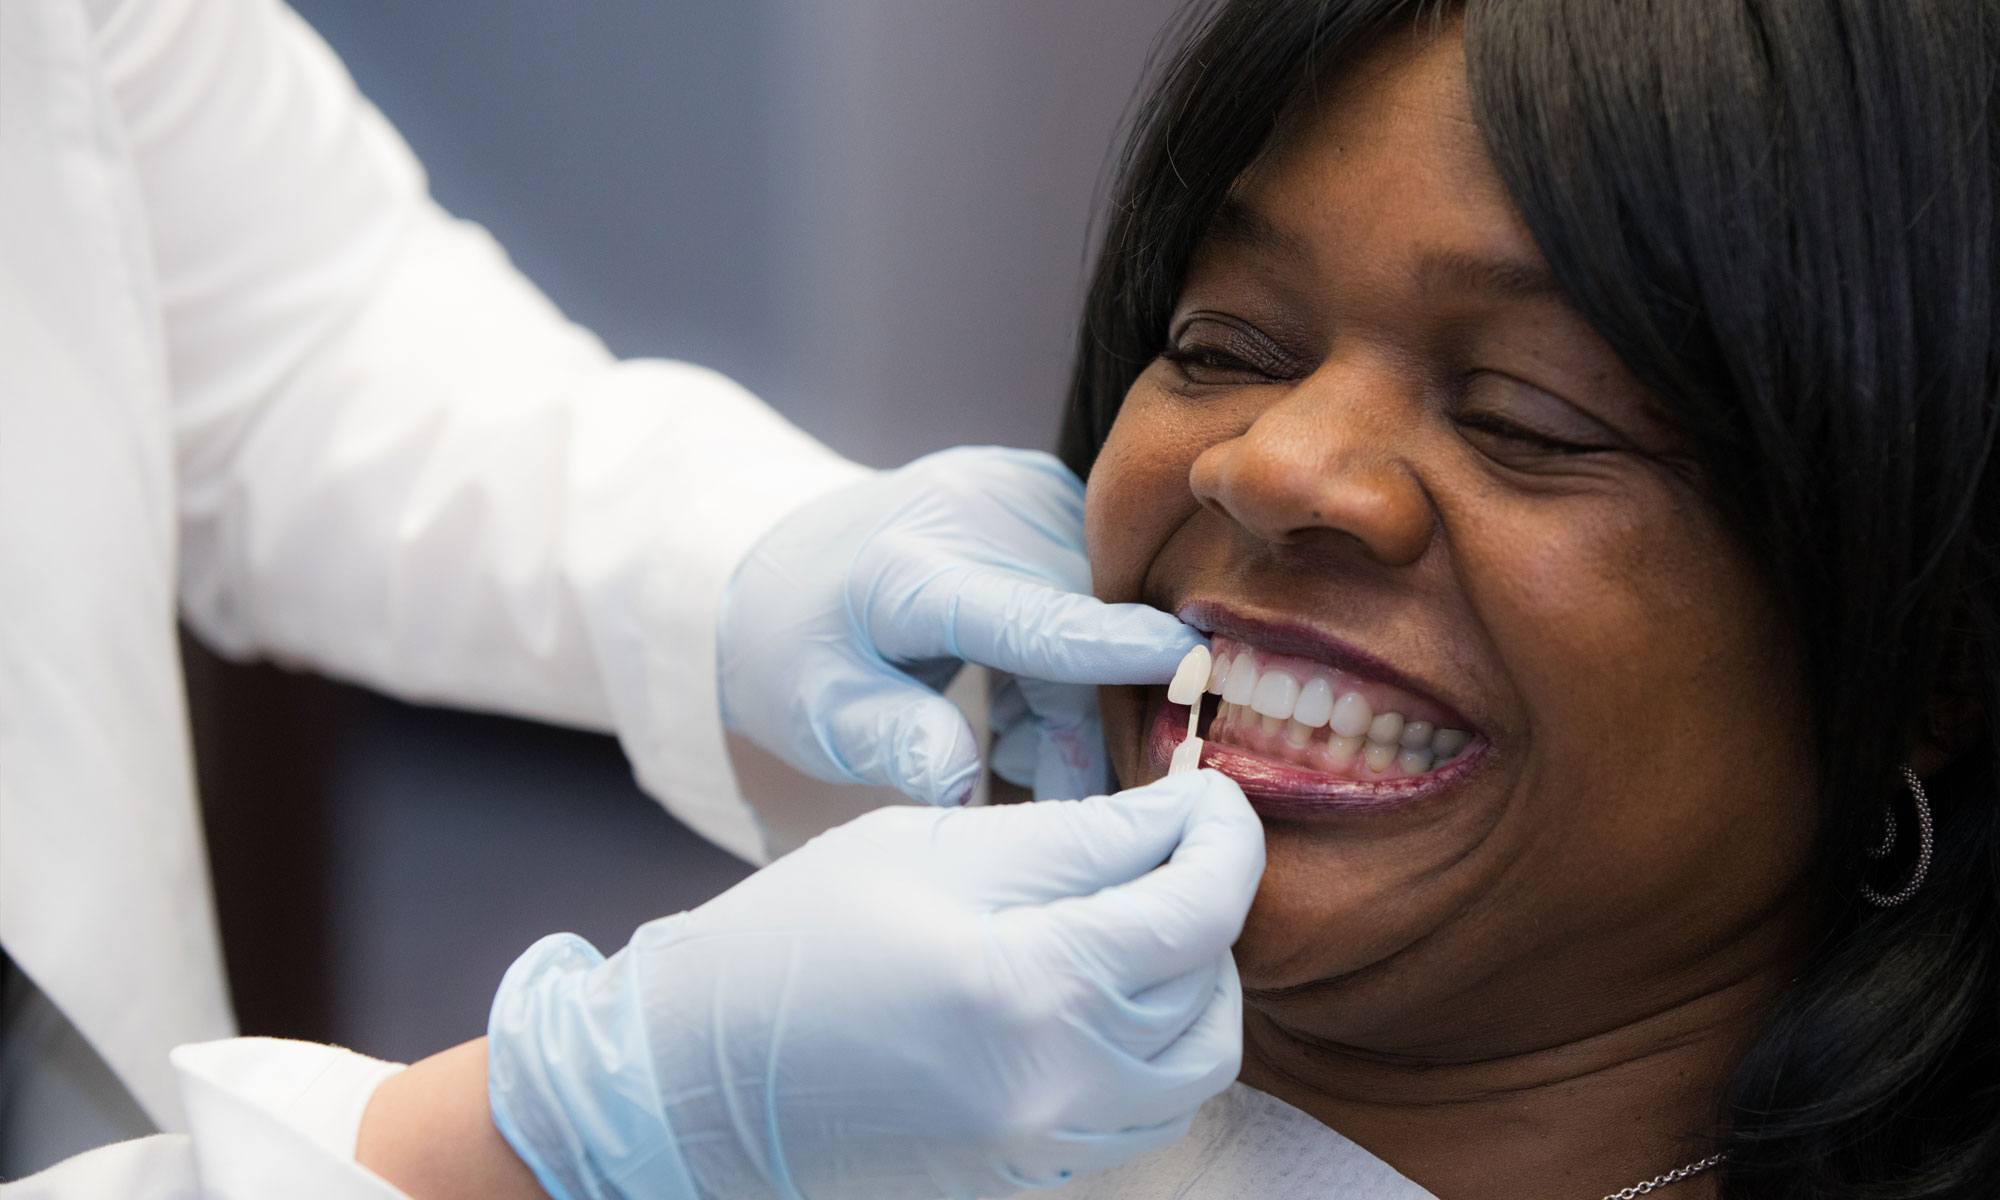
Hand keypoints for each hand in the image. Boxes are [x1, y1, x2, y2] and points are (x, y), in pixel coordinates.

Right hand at [486, 769, 1264, 1199]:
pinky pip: (1149, 1113)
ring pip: (1200, 1062)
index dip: (1228, 837)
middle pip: (1210, 984)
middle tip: (1166, 844)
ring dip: (1195, 983)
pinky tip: (1101, 994)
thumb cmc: (794, 942)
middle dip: (1208, 901)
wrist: (699, 1079)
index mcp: (1031, 987)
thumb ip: (1078, 835)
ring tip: (1139, 922)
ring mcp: (1051, 1148)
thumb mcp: (930, 848)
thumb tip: (1186, 813)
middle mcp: (1061, 1087)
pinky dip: (1155, 1048)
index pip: (1199, 909)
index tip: (1216, 795)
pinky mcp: (1035, 1177)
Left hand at [718, 446, 1200, 803]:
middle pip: (1075, 627)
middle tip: (1040, 791)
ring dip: (1070, 695)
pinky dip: (1067, 653)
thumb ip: (898, 745)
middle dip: (1075, 725)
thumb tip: (964, 787)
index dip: (1107, 645)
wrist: (780, 561)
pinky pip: (1088, 585)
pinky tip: (1014, 693)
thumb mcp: (821, 716)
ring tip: (1006, 739)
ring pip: (1093, 609)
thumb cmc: (798, 652)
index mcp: (908, 568)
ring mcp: (1009, 487)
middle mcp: (970, 507)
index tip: (1187, 663)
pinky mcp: (1037, 487)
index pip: (1026, 615)